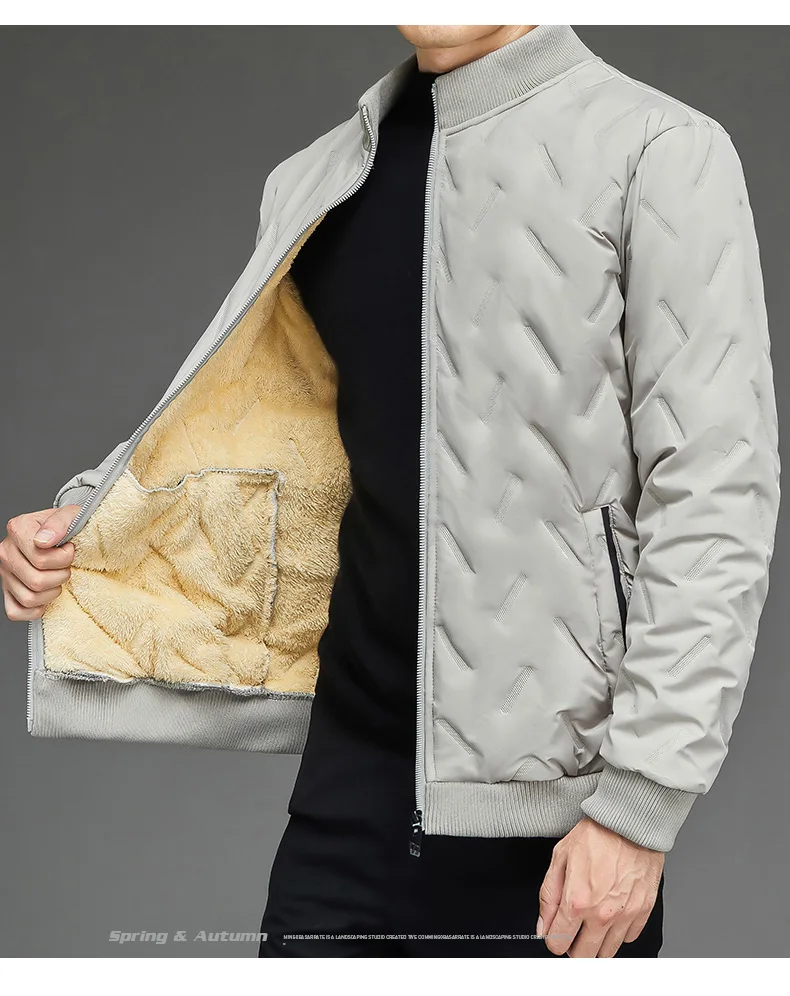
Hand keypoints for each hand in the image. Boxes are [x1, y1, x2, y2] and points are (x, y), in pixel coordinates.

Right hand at [0, 506, 79, 620]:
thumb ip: (59, 523)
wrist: (62, 534)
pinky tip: (46, 594)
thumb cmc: (66, 526)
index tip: (70, 548)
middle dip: (61, 576)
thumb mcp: (70, 515)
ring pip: (29, 598)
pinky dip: (36, 609)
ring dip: (52, 592)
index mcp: (18, 529)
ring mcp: (4, 573)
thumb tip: (44, 541)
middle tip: (65, 566)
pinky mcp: (7, 591)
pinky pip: (16, 612)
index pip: (41, 559)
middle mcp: (6, 552)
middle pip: (37, 581)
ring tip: (57, 577)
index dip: (64, 558)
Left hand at [536, 816, 663, 957]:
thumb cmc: (596, 835)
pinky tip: (612, 912)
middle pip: (583, 956)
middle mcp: (602, 915)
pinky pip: (628, 938)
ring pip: (607, 953)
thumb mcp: (559, 858)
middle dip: (573, 946)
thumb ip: (548, 896)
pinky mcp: (643, 912)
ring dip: (596, 942)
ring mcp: (625, 916)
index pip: (557, 944)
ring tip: (593, 920)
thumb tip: (543, 925)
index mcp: (576, 902)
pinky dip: (618, 931)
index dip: (552, 939)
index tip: (555, 931)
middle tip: (573, 929)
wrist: (630, 824)